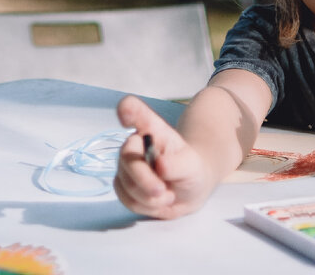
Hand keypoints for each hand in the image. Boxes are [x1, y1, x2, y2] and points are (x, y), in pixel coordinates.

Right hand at [112, 95, 217, 219]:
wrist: (188, 190)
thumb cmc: (191, 170)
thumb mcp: (192, 165)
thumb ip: (177, 165)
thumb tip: (159, 165)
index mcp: (151, 128)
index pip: (131, 109)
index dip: (126, 110)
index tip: (125, 118)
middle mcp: (133, 144)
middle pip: (126, 158)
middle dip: (144, 179)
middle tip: (162, 191)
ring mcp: (125, 165)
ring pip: (126, 184)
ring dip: (149, 197)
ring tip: (167, 194)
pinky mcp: (122, 185)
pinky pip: (126, 199)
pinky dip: (145, 206)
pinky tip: (158, 201)